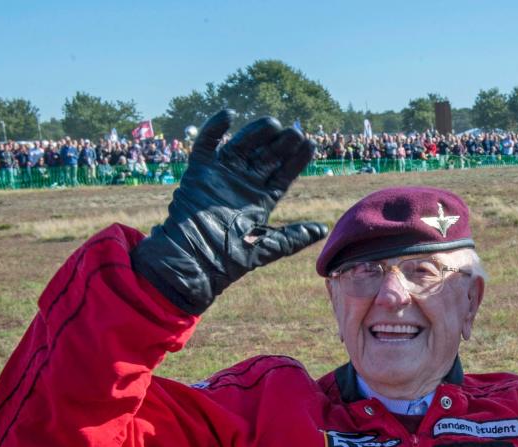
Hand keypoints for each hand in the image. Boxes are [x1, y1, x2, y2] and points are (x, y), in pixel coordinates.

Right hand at [131, 109, 327, 314]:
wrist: (194, 261)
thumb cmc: (230, 258)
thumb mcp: (269, 246)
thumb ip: (295, 236)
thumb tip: (323, 230)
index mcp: (261, 199)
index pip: (283, 174)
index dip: (296, 160)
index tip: (310, 145)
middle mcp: (244, 183)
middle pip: (266, 156)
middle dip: (281, 144)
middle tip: (294, 132)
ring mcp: (222, 175)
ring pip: (242, 145)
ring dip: (256, 133)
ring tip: (272, 123)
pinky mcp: (199, 172)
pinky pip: (206, 144)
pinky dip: (213, 129)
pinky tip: (228, 114)